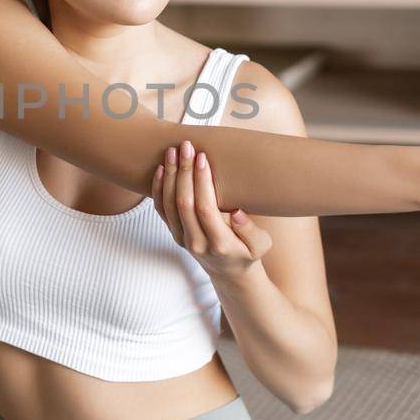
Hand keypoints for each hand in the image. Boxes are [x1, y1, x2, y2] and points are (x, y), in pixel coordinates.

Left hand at [152, 138, 274, 281]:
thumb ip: (251, 231)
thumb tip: (237, 213)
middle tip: (186, 146)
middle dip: (184, 172)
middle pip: (183, 204)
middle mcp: (196, 243)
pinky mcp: (173, 233)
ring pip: (168, 205)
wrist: (228, 273)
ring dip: (169, 176)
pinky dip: (159, 188)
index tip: (203, 158)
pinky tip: (161, 169)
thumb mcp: (261, 246)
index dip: (201, 182)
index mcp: (220, 244)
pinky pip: (161, 210)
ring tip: (172, 152)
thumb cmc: (248, 253)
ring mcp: (181, 239)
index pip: (205, 209)